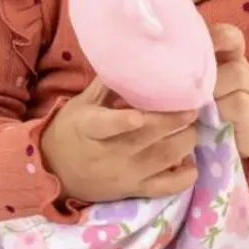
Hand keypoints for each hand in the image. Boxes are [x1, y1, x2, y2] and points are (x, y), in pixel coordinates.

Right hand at [40, 77, 199, 203]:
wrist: (57, 172)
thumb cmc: (72, 131)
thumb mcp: (81, 104)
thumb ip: (107, 84)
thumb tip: (133, 57)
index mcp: (89, 129)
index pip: (105, 125)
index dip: (122, 121)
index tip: (138, 116)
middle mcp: (108, 154)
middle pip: (145, 138)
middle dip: (173, 122)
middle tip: (191, 108)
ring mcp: (124, 175)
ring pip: (163, 159)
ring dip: (184, 141)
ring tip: (191, 127)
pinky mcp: (135, 190)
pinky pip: (167, 188)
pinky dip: (185, 176)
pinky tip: (190, 161)